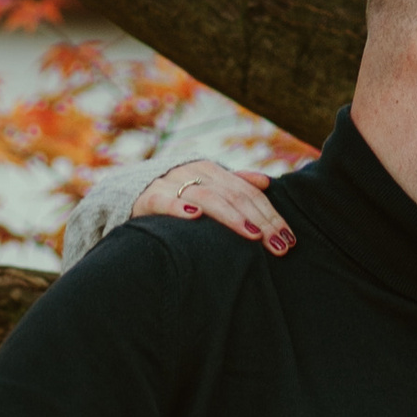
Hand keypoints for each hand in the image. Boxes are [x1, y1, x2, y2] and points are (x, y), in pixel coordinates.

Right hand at [130, 160, 289, 250]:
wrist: (128, 193)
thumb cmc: (175, 196)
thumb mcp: (206, 187)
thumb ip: (234, 184)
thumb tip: (265, 182)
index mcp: (212, 170)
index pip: (249, 194)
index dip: (271, 215)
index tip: (288, 239)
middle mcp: (195, 173)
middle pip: (236, 196)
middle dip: (261, 221)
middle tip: (278, 245)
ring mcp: (172, 183)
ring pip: (209, 197)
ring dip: (232, 216)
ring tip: (252, 234)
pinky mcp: (149, 197)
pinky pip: (165, 200)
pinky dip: (179, 206)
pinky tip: (194, 216)